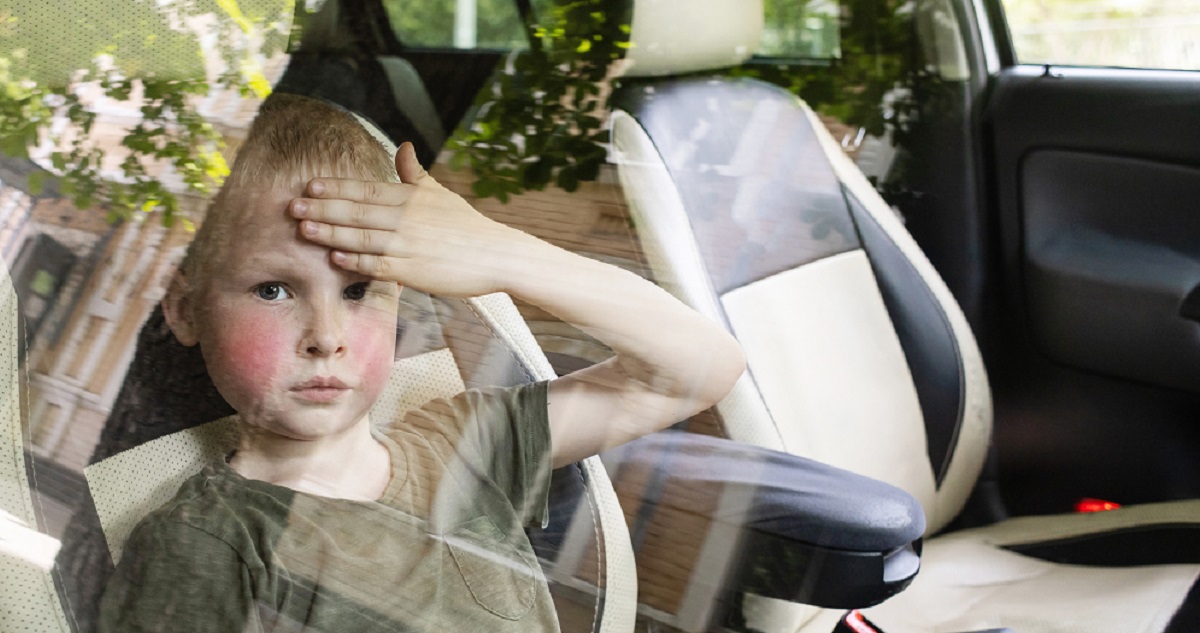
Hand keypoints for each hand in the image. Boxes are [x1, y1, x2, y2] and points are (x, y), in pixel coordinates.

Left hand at [290, 142, 527, 296]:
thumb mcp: (441, 194)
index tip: (310, 186)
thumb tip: (404, 147)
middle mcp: (407, 218)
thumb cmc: (467, 226)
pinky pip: (378, 265)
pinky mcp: (414, 271)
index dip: (336, 188)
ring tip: (304, 230)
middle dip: (322, 209)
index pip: (366, 189)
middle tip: (293, 207)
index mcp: (412, 197)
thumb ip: (416, 174)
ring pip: (362, 238)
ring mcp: (409, 245)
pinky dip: (355, 262)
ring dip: (330, 234)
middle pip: (357, 212)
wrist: (496, 255)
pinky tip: (335, 259)